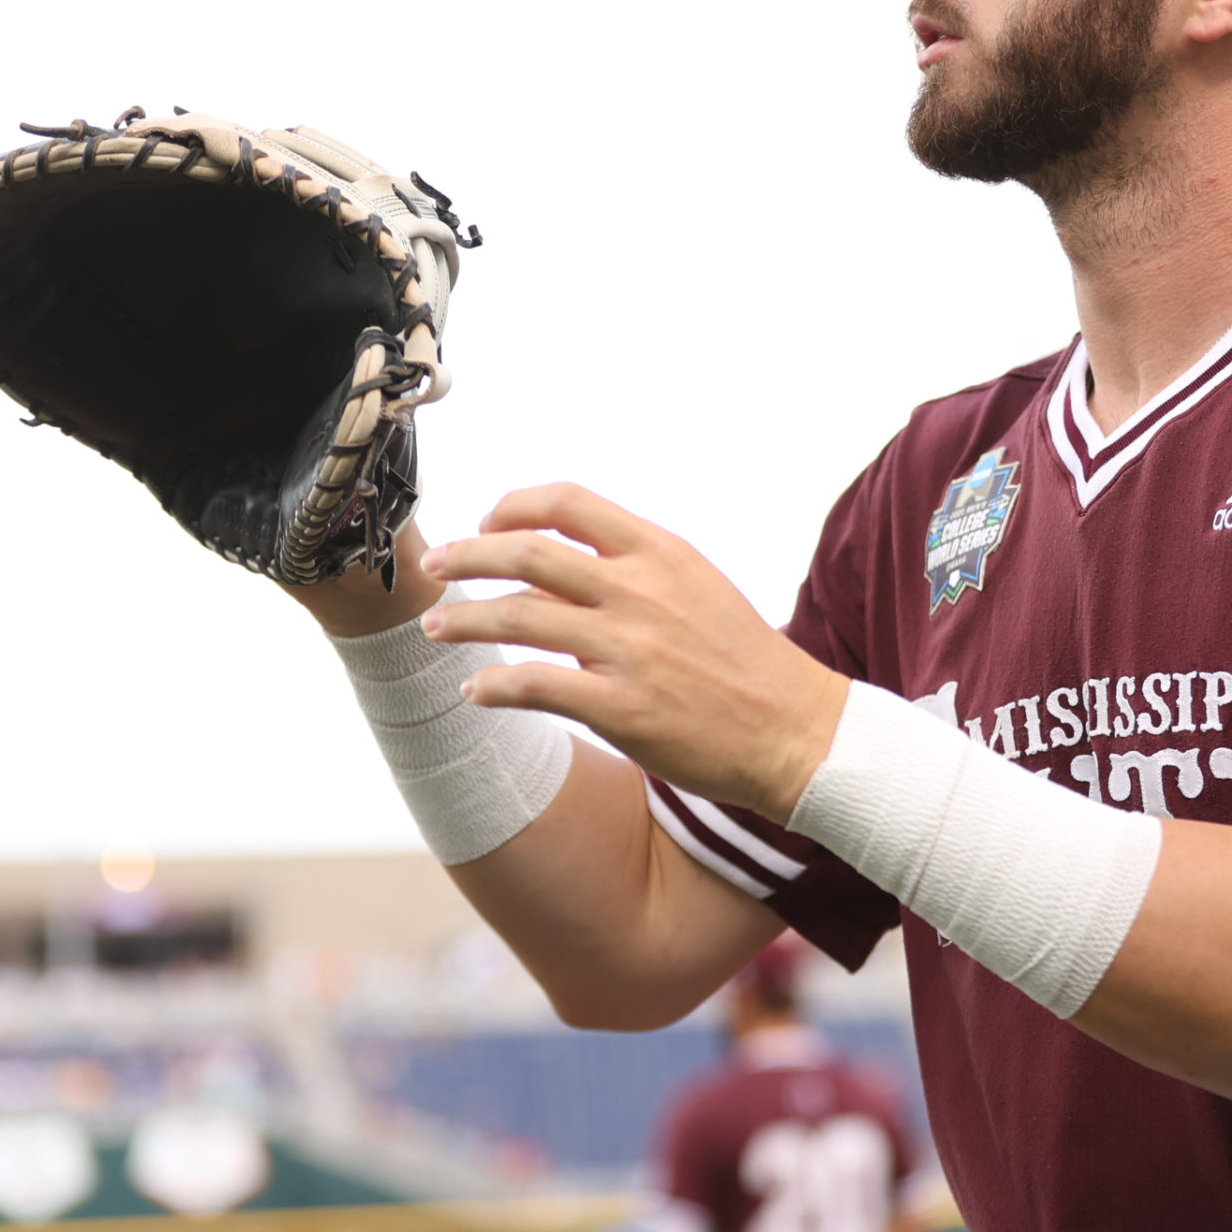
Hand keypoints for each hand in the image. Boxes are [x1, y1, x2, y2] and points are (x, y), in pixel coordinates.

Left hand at [418, 484, 849, 822]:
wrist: (795, 729)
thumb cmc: (744, 660)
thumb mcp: (698, 587)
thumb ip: (637, 570)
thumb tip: (567, 567)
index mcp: (661, 553)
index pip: (569, 503)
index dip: (514, 506)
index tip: (486, 523)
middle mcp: (641, 591)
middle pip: (528, 552)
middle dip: (467, 556)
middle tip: (435, 567)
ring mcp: (630, 650)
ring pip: (519, 617)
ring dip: (463, 620)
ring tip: (436, 629)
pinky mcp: (624, 709)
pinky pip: (535, 686)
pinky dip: (494, 685)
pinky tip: (477, 690)